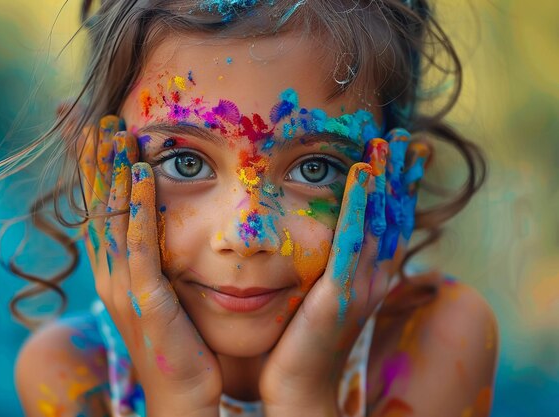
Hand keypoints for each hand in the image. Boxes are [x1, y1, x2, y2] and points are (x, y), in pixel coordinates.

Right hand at [79, 116, 221, 416]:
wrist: (185, 396)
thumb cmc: (181, 345)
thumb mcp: (166, 296)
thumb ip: (160, 264)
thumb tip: (167, 231)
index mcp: (115, 274)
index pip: (100, 213)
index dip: (97, 174)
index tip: (102, 136)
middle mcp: (110, 276)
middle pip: (98, 208)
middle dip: (98, 164)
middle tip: (103, 121)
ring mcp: (124, 288)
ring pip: (112, 219)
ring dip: (113, 173)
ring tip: (116, 133)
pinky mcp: (146, 299)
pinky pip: (139, 245)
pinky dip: (136, 207)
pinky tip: (140, 175)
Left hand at [260, 130, 429, 416]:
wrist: (298, 386)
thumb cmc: (304, 342)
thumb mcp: (327, 300)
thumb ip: (336, 271)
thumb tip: (334, 244)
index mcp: (372, 280)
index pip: (393, 225)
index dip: (401, 188)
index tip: (403, 154)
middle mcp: (375, 279)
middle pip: (394, 217)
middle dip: (400, 176)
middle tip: (404, 136)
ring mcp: (361, 286)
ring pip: (378, 223)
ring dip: (383, 180)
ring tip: (386, 143)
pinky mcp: (338, 293)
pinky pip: (350, 241)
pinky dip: (357, 206)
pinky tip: (360, 176)